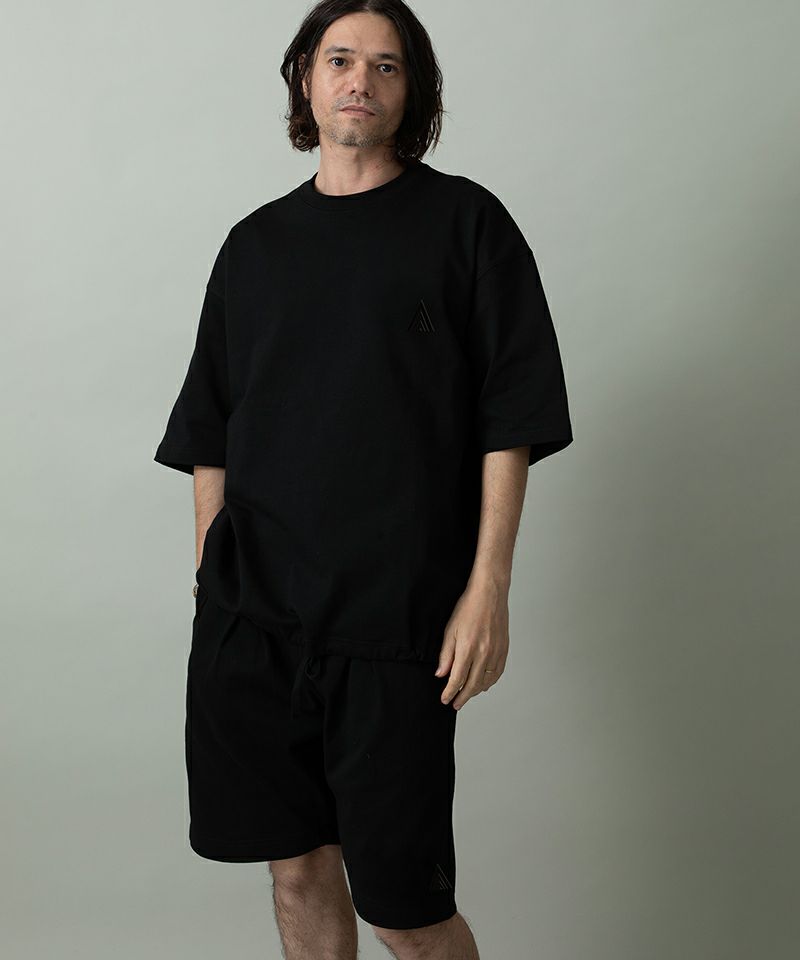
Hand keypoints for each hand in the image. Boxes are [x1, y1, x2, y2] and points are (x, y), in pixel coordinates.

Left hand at [435, 577, 509, 710]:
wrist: (490, 594)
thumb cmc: (468, 608)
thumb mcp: (450, 630)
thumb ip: (446, 655)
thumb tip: (441, 674)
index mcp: (468, 649)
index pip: (457, 680)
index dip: (450, 692)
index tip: (445, 699)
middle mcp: (484, 654)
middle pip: (472, 685)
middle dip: (462, 697)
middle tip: (455, 704)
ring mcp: (496, 652)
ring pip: (486, 681)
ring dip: (476, 691)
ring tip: (467, 694)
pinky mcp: (504, 649)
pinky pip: (497, 673)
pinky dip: (490, 682)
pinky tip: (483, 684)